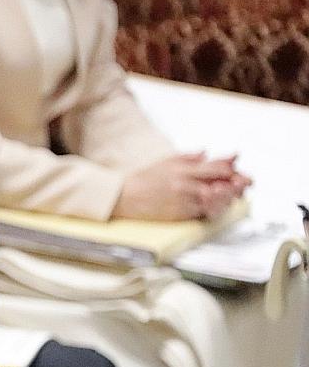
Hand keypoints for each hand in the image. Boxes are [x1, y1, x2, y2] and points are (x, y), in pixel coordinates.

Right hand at [113, 152, 249, 221]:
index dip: (231, 168)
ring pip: (215, 198)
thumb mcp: (164, 162)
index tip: (239, 170)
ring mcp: (182, 199)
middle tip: (244, 184)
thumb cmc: (142, 181)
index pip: (215, 166)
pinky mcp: (179, 213)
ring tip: (232, 195)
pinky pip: (203, 212)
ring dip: (228, 197)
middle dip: (236, 183)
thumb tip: (206, 153)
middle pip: (220, 182)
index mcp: (182, 168)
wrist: (122, 197)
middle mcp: (184, 182)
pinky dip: (214, 209)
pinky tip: (217, 206)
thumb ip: (187, 157)